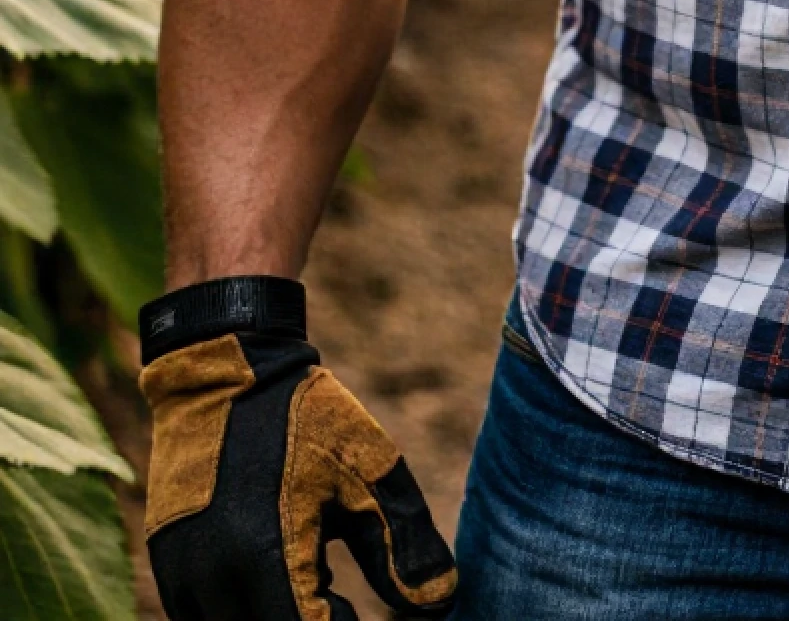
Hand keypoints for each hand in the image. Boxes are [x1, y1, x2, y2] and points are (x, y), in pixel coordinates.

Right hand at [139, 276, 456, 619]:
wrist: (228, 370)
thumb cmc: (307, 418)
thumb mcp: (368, 471)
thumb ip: (405, 543)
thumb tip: (441, 604)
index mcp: (266, 558)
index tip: (363, 611)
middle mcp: (214, 579)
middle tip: (344, 598)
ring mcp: (184, 576)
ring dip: (278, 613)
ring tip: (317, 574)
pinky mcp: (169, 565)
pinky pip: (205, 615)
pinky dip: (246, 606)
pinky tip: (282, 568)